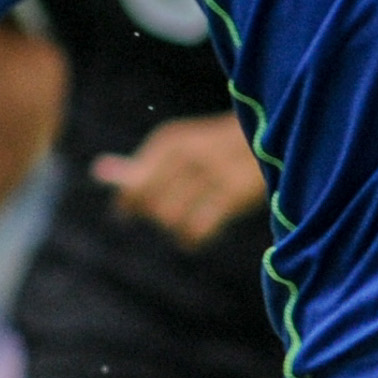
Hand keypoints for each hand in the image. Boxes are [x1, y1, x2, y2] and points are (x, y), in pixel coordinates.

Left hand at [93, 114, 267, 246]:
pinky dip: (192, 239)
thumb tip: (99, 172)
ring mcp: (211, 173)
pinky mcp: (233, 194)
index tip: (126, 215)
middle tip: (166, 218)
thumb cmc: (218, 150)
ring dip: (174, 229)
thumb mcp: (180, 148)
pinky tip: (196, 238)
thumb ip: (141, 163)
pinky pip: (197, 229)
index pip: (132, 185)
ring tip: (183, 228)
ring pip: (170, 218)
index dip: (128, 205)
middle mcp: (186, 154)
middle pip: (149, 205)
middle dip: (152, 217)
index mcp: (171, 141)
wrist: (277, 138)